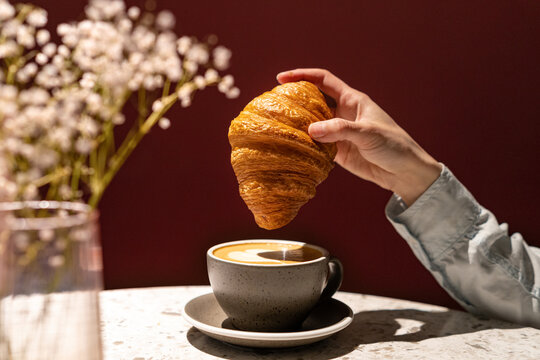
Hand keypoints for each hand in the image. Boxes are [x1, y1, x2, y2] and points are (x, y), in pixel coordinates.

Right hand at [277, 68, 441, 205]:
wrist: (404, 172)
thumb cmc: (393, 145)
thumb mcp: (368, 133)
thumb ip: (340, 130)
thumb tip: (310, 130)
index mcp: (352, 100)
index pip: (323, 81)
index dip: (303, 75)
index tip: (282, 78)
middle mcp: (342, 114)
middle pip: (313, 101)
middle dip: (295, 100)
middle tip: (274, 105)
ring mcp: (338, 133)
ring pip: (312, 124)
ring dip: (297, 126)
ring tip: (277, 127)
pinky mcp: (337, 152)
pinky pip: (315, 145)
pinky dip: (304, 146)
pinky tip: (291, 147)